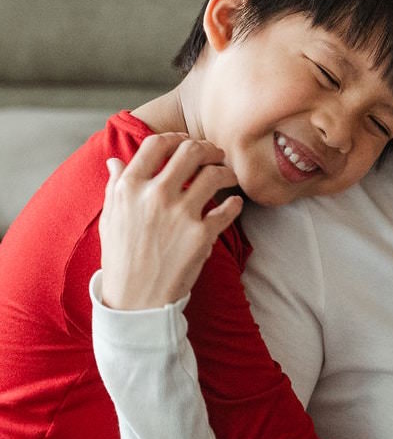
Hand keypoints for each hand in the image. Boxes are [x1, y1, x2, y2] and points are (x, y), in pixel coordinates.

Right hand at [99, 133, 242, 309]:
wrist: (135, 300)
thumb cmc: (122, 258)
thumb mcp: (111, 219)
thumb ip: (116, 186)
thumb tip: (115, 161)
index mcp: (129, 188)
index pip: (156, 145)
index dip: (176, 138)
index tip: (188, 142)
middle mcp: (155, 196)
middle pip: (190, 152)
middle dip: (209, 149)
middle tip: (216, 155)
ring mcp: (180, 215)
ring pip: (215, 175)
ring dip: (226, 172)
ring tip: (228, 177)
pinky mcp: (202, 235)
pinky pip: (228, 209)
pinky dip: (235, 203)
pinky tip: (234, 203)